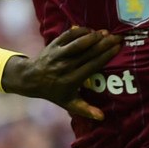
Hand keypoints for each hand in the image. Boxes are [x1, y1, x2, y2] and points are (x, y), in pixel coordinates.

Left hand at [2, 27, 121, 119]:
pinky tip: (90, 30)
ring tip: (105, 32)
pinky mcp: (53, 45)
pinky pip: (68, 36)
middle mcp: (65, 66)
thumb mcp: (68, 102)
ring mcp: (58, 55)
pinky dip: (79, 31)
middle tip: (117, 37)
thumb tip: (102, 117)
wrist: (30, 79)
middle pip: (88, 53)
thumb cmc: (53, 91)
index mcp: (71, 80)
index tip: (118, 48)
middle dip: (104, 43)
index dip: (106, 55)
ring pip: (78, 44)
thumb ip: (85, 109)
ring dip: (93, 36)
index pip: (92, 65)